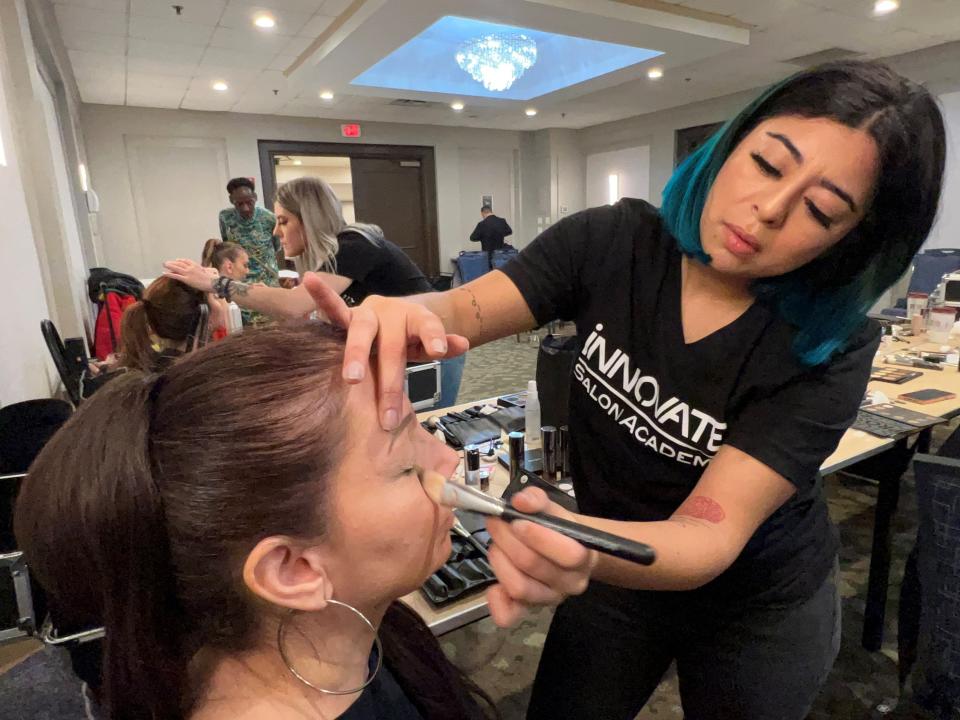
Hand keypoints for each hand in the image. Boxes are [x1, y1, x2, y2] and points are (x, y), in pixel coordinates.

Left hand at [163, 259, 218, 292]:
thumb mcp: (208, 272)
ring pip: (176, 268)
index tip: (177, 260)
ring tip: (164, 265)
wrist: (213, 283)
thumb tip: (205, 271)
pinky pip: (176, 276)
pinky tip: (164, 273)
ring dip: (169, 266)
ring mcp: (188, 273)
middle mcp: (191, 268)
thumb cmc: (213, 279)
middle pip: (180, 263)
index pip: (186, 261)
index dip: (180, 260)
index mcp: (196, 265)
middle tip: (166, 262)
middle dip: (172, 262)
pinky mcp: (186, 279)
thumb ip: (204, 270)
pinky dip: (169, 274)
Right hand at [303, 273, 468, 429]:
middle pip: (391, 346)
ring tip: (352, 379)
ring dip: (356, 356)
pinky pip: (332, 309)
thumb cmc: (408, 337)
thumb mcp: (427, 342)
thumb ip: (442, 343)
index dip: (434, 336)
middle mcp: (390, 313)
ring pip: (360, 333)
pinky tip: (309, 280)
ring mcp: (366, 314)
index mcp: (415, 318)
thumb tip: (463, 344)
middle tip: (390, 415)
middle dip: (390, 382)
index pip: (427, 326)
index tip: (440, 351)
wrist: (392, 316)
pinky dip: (322, 296)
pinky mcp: (346, 318)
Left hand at [484, 487, 596, 626]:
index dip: (538, 536)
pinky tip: (493, 586)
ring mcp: (550, 599)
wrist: (568, 552)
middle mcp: (570, 583)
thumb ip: (537, 499)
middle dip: (507, 540)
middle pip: (534, 566)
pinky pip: (510, 616)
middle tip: (495, 522)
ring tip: (495, 544)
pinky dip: (497, 602)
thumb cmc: (560, 529)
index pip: (567, 553)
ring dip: (499, 561)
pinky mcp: (530, 610)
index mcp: (583, 557)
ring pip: (519, 588)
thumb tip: (520, 502)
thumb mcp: (553, 509)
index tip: (516, 520)